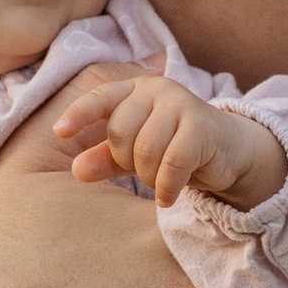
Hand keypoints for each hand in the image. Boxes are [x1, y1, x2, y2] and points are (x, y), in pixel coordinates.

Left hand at [54, 70, 287, 212]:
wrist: (228, 152)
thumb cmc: (174, 149)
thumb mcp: (135, 155)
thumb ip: (105, 159)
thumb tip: (75, 171)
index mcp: (135, 90)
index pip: (100, 98)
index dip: (79, 114)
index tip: (59, 131)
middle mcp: (157, 89)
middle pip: (120, 131)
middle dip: (126, 162)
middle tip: (142, 173)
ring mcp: (182, 104)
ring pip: (145, 149)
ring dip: (148, 176)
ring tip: (158, 183)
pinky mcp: (202, 127)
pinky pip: (172, 163)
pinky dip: (166, 187)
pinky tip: (167, 197)